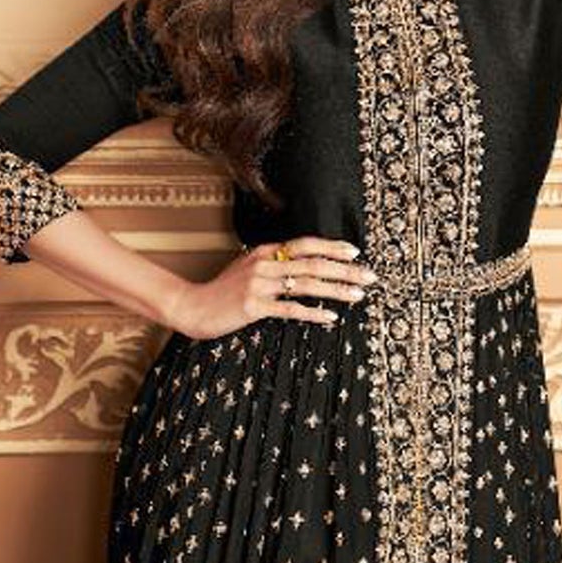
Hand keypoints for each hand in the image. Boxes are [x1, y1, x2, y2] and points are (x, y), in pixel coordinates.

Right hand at [165, 235, 376, 340]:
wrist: (191, 306)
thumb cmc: (222, 291)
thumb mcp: (246, 268)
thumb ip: (271, 264)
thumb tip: (302, 265)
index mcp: (264, 252)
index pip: (305, 244)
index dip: (331, 247)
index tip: (355, 252)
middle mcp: (263, 264)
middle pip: (312, 263)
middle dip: (344, 270)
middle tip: (369, 276)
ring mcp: (258, 285)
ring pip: (306, 285)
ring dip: (336, 290)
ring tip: (358, 295)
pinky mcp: (253, 307)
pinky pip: (290, 309)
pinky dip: (313, 313)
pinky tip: (331, 318)